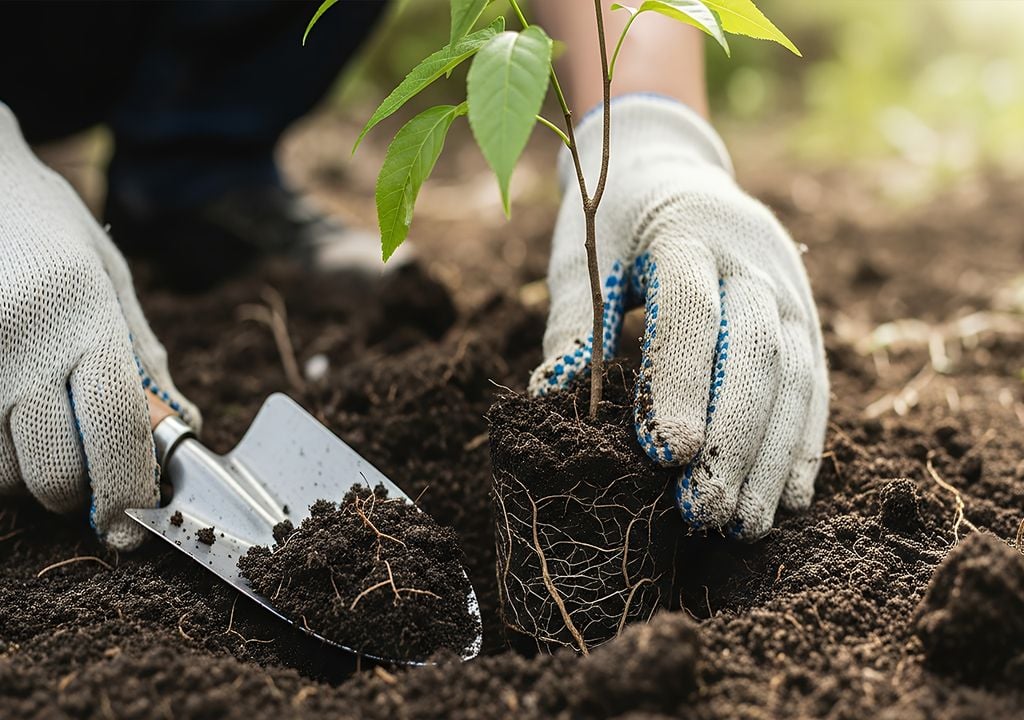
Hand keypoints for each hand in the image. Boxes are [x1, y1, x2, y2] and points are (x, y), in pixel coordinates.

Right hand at [0, 104, 199, 549]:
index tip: (134, 525)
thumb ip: (144, 356)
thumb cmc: (47, 229)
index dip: (129, 489)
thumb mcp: (110, 279)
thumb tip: (180, 423)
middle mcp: (20, 343)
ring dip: (25, 475)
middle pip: (54, 470)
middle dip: (77, 493)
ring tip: (34, 428)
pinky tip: (5, 421)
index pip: (117, 427)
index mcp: (83, 317)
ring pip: (0, 474)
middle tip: (85, 476)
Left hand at [530, 95, 827, 539]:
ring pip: (797, 374)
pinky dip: (802, 442)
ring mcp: (789, 284)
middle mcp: (752, 257)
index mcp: (686, 231)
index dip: (681, 381)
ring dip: (773, 456)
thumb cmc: (615, 218)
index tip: (666, 453)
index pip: (691, 309)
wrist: (673, 167)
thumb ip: (573, 323)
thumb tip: (552, 401)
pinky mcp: (806, 313)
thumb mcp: (584, 255)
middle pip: (756, 350)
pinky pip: (815, 382)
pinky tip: (788, 498)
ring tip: (745, 524)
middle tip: (703, 511)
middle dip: (734, 438)